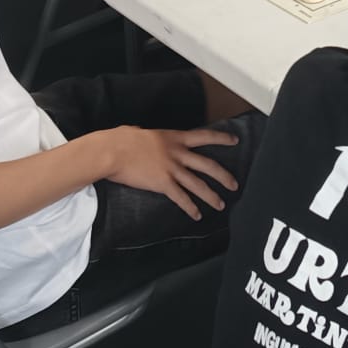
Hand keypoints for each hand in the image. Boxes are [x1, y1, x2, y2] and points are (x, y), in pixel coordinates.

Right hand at [103, 126, 238, 218]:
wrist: (112, 151)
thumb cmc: (121, 139)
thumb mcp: (142, 132)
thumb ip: (151, 138)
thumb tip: (145, 137)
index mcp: (174, 137)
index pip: (204, 137)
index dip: (221, 139)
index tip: (235, 141)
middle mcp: (177, 153)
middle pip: (208, 165)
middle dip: (223, 176)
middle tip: (234, 184)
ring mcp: (171, 169)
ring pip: (198, 184)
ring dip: (211, 196)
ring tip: (221, 204)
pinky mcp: (162, 184)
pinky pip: (181, 198)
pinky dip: (190, 207)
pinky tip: (196, 215)